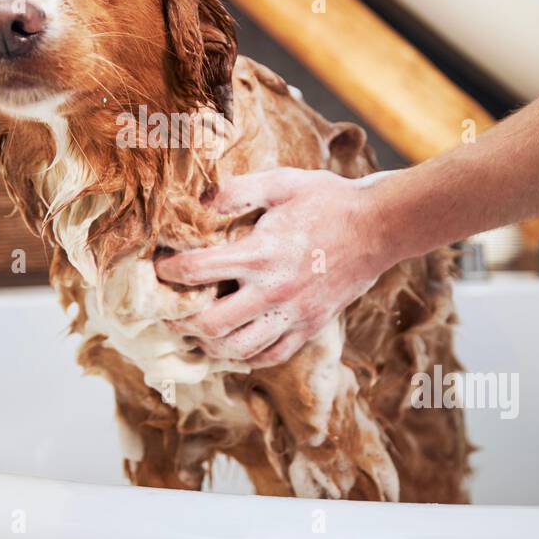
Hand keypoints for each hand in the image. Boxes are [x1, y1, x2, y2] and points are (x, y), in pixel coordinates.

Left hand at [154, 168, 396, 366]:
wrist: (379, 227)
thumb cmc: (328, 200)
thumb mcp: (282, 182)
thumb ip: (238, 190)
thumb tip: (199, 200)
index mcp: (262, 253)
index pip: (198, 270)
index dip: (169, 270)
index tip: (159, 267)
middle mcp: (274, 291)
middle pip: (212, 325)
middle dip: (181, 320)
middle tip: (168, 311)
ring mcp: (293, 314)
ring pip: (239, 350)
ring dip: (209, 345)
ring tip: (195, 332)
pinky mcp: (310, 327)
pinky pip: (271, 356)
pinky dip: (245, 356)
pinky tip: (232, 344)